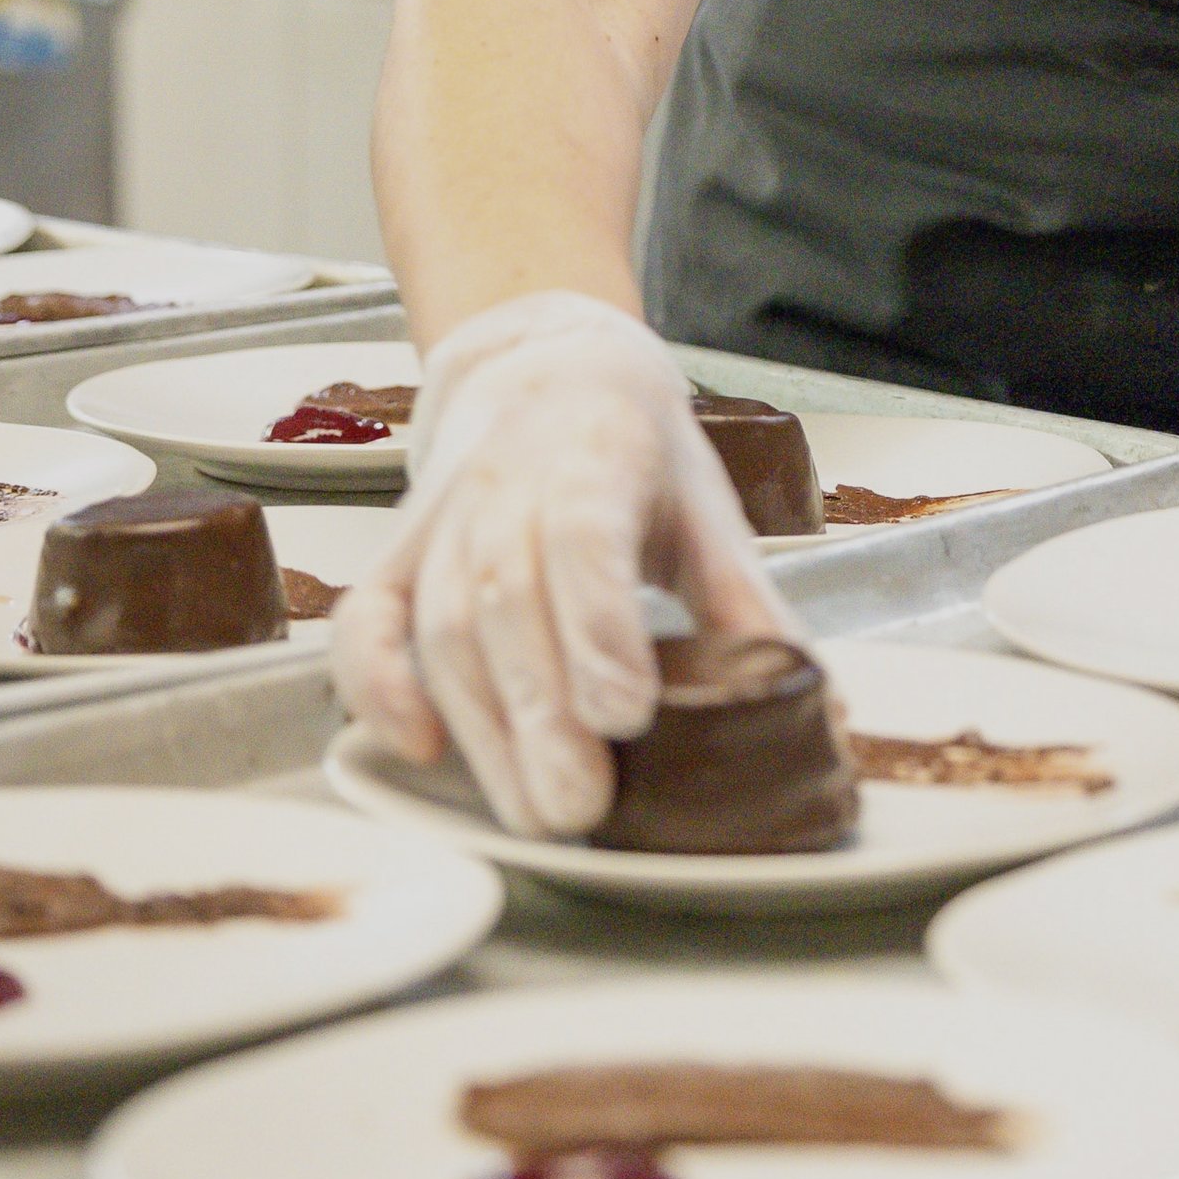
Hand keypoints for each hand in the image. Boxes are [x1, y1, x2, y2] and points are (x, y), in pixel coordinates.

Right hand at [330, 293, 790, 838]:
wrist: (546, 368)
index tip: (626, 713)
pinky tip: (420, 747)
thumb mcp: (705, 508)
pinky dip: (378, 684)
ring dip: (483, 725)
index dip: (596, 624)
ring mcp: (442, 518)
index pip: (582, 535)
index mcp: (596, 453)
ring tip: (533, 810)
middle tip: (579, 805)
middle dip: (540, 712)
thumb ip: (745, 604)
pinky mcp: (400, 554)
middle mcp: (506, 481)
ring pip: (442, 624)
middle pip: (506, 599)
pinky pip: (368, 620)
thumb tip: (810, 701)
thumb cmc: (635, 450)